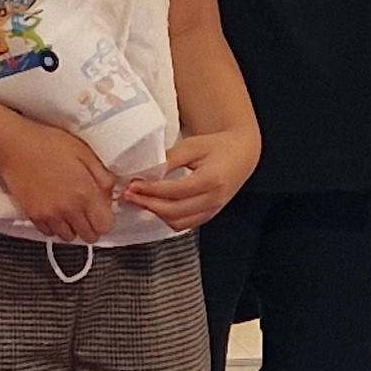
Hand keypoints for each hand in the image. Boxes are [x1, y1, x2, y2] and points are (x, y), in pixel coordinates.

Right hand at [0, 125, 117, 244]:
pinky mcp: (34, 216)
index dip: (105, 218)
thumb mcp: (83, 152)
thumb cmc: (50, 144)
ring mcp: (50, 215)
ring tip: (67, 210)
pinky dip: (54, 226)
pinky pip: (49, 233)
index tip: (100, 207)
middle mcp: (69, 209)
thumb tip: (110, 194)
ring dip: (72, 227)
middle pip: (89, 237)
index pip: (106, 226)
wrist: (14, 147)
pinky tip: (52, 209)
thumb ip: (102, 175)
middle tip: (85, 209)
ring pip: (69, 237)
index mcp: (86, 193)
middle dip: (91, 226)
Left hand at [116, 127, 253, 232]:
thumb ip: (170, 159)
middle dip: (148, 204)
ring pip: (179, 222)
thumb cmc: (217, 146)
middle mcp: (214, 199)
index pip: (175, 191)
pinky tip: (154, 207)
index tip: (132, 185)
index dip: (151, 190)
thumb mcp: (193, 146)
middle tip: (128, 195)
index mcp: (211, 179)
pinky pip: (186, 225)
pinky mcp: (210, 215)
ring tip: (138, 201)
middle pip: (175, 211)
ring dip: (155, 214)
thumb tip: (145, 172)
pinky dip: (167, 219)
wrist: (242, 154)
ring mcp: (213, 210)